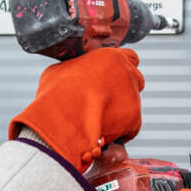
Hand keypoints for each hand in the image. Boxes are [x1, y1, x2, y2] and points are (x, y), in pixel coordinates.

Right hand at [9, 48, 143, 169]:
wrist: (61, 118)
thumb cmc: (55, 92)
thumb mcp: (60, 71)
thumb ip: (75, 70)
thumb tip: (72, 76)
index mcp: (112, 57)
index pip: (130, 58)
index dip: (120, 69)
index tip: (111, 77)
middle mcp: (128, 74)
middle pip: (135, 80)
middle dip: (123, 89)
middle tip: (105, 99)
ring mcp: (133, 97)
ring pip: (132, 104)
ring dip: (120, 110)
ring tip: (98, 119)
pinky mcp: (134, 120)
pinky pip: (130, 126)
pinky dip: (120, 130)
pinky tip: (102, 133)